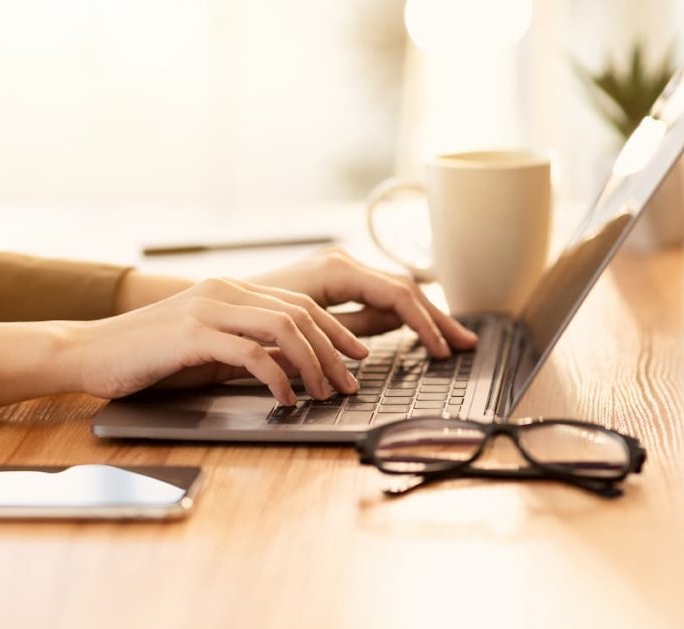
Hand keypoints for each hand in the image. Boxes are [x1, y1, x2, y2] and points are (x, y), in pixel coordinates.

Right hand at [79, 278, 378, 403]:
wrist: (87, 352)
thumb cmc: (147, 356)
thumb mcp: (208, 350)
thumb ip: (250, 350)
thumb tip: (296, 366)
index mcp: (231, 290)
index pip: (300, 304)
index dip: (335, 331)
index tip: (357, 356)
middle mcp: (225, 291)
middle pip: (302, 315)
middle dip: (334, 351)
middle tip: (350, 383)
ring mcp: (209, 309)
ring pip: (285, 329)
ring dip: (313, 365)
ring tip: (324, 393)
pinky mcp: (193, 334)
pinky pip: (252, 354)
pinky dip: (277, 378)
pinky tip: (285, 398)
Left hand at [248, 248, 477, 357]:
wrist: (216, 308)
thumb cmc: (251, 321)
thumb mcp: (303, 330)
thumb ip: (351, 328)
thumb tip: (394, 329)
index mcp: (337, 271)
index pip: (399, 295)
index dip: (426, 324)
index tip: (443, 350)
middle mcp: (342, 263)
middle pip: (405, 288)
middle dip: (438, 318)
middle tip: (467, 343)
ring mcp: (340, 269)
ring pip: (396, 290)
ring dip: (426, 316)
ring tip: (453, 339)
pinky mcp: (336, 281)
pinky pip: (380, 295)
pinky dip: (404, 314)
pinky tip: (419, 330)